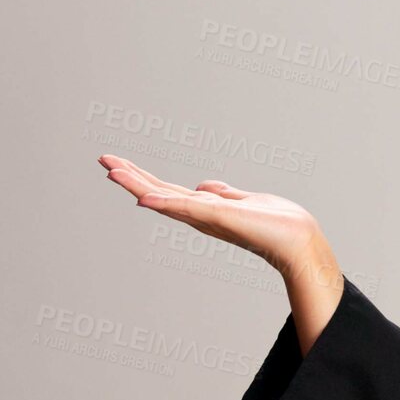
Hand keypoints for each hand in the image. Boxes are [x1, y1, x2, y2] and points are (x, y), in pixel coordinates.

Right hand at [97, 154, 336, 288]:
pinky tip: (144, 198)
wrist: (296, 239)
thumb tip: (205, 186)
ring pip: (164, 198)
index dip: (141, 178)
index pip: (166, 190)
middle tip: (103, 160)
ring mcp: (207, 217)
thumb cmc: (275, 223)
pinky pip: (187, 208)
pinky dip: (165, 203)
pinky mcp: (218, 217)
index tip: (117, 164)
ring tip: (111, 171)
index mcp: (204, 208)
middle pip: (158, 192)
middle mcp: (201, 214)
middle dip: (131, 177)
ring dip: (137, 185)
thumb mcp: (243, 200)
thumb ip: (223, 194)